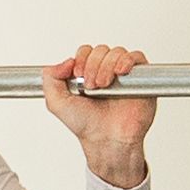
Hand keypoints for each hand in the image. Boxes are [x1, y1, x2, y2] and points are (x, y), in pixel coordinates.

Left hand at [40, 43, 153, 189]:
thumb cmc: (85, 124)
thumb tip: (66, 61)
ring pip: (117, 52)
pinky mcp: (140, 79)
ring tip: (104, 85)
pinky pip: (136, 57)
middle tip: (91, 85)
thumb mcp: (56, 103)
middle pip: (100, 50)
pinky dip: (127, 60)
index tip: (78, 74)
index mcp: (87, 73)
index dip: (81, 59)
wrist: (107, 139)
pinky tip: (120, 72)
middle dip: (93, 64)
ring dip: (107, 66)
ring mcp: (123, 74)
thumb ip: (50, 79)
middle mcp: (105, 71)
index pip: (86, 51)